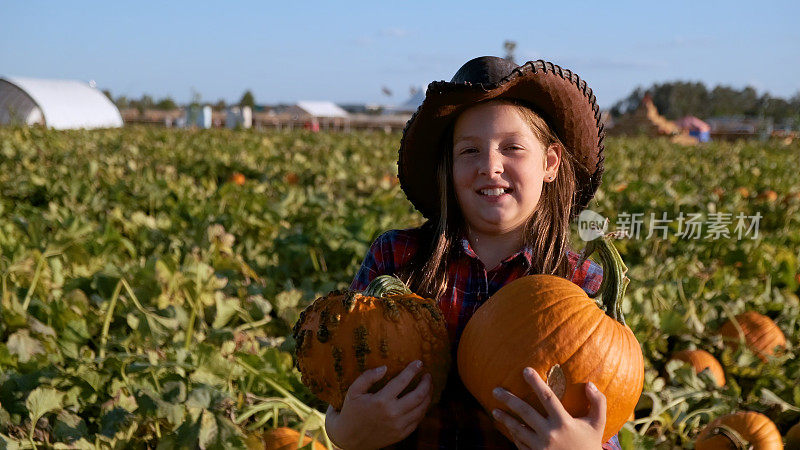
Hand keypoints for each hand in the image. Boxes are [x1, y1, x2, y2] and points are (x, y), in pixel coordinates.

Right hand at [325, 360, 432, 449]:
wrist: (349, 439)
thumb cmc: (351, 412)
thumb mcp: (353, 391)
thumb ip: (367, 377)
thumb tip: (385, 368)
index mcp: (380, 401)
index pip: (402, 381)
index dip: (412, 370)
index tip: (419, 363)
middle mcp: (392, 414)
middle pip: (418, 395)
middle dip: (427, 383)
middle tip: (428, 375)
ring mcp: (398, 426)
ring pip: (421, 408)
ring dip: (428, 395)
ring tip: (428, 387)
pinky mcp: (401, 434)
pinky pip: (418, 420)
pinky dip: (423, 409)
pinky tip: (422, 402)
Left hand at [491, 367, 605, 449]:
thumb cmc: (589, 445)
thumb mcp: (598, 424)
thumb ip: (598, 403)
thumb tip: (590, 383)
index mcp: (564, 423)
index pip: (547, 397)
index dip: (536, 382)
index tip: (525, 370)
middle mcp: (550, 434)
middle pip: (525, 412)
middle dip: (508, 400)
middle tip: (495, 390)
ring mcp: (540, 447)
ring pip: (517, 429)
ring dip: (505, 419)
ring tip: (494, 411)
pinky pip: (520, 444)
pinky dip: (513, 435)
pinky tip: (508, 428)